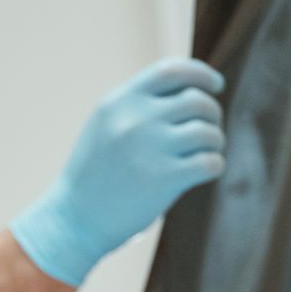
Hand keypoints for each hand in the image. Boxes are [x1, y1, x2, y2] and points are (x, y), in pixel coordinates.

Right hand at [10, 58, 225, 286]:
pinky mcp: (164, 179)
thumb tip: (192, 90)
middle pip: (197, 101)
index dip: (201, 75)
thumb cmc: (95, 175)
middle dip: (212, 115)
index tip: (216, 86)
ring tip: (206, 154)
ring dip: (215, 143)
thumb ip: (139, 106)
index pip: (171, 71)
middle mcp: (134, 120)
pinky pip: (210, 163)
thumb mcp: (105, 127)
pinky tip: (204, 172)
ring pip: (209, 132)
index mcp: (119, 102)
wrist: (74, 220)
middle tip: (209, 132)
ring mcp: (150, 148)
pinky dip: (214, 166)